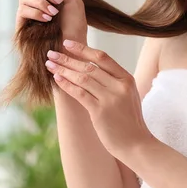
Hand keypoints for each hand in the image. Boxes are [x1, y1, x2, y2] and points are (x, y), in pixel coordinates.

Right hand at [15, 0, 87, 41]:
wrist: (71, 49)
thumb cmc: (75, 28)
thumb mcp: (72, 1)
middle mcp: (35, 2)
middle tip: (57, 0)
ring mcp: (28, 13)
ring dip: (41, 1)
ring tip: (54, 13)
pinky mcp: (22, 25)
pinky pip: (22, 10)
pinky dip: (36, 12)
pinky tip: (47, 19)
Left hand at [44, 40, 153, 157]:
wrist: (137, 144)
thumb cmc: (129, 120)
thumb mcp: (127, 95)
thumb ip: (113, 81)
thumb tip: (89, 67)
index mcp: (127, 78)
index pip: (102, 57)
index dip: (83, 49)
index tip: (67, 43)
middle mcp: (120, 85)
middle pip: (89, 66)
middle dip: (67, 58)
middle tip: (51, 53)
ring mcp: (110, 98)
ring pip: (82, 78)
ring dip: (63, 69)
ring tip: (49, 64)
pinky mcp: (100, 111)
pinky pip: (80, 93)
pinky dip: (66, 85)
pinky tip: (56, 79)